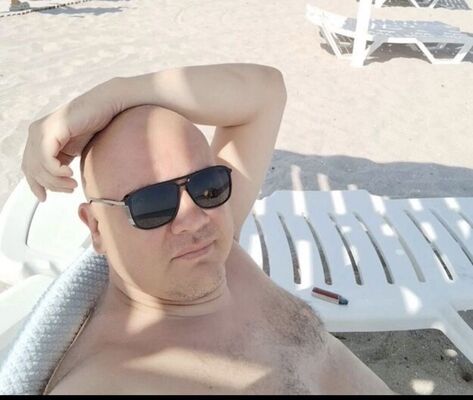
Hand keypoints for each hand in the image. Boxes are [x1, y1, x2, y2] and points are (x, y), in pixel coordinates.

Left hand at [21, 79, 122, 200]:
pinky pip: (46, 158)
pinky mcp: (52, 129)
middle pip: (32, 169)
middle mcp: (37, 132)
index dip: (35, 184)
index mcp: (41, 137)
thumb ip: (62, 162)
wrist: (109, 107)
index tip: (45, 197)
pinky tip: (70, 172)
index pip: (30, 166)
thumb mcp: (75, 149)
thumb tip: (58, 180)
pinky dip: (56, 170)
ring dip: (55, 180)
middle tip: (69, 189)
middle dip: (50, 185)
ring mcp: (42, 130)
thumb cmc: (97, 125)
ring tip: (72, 183)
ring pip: (38, 166)